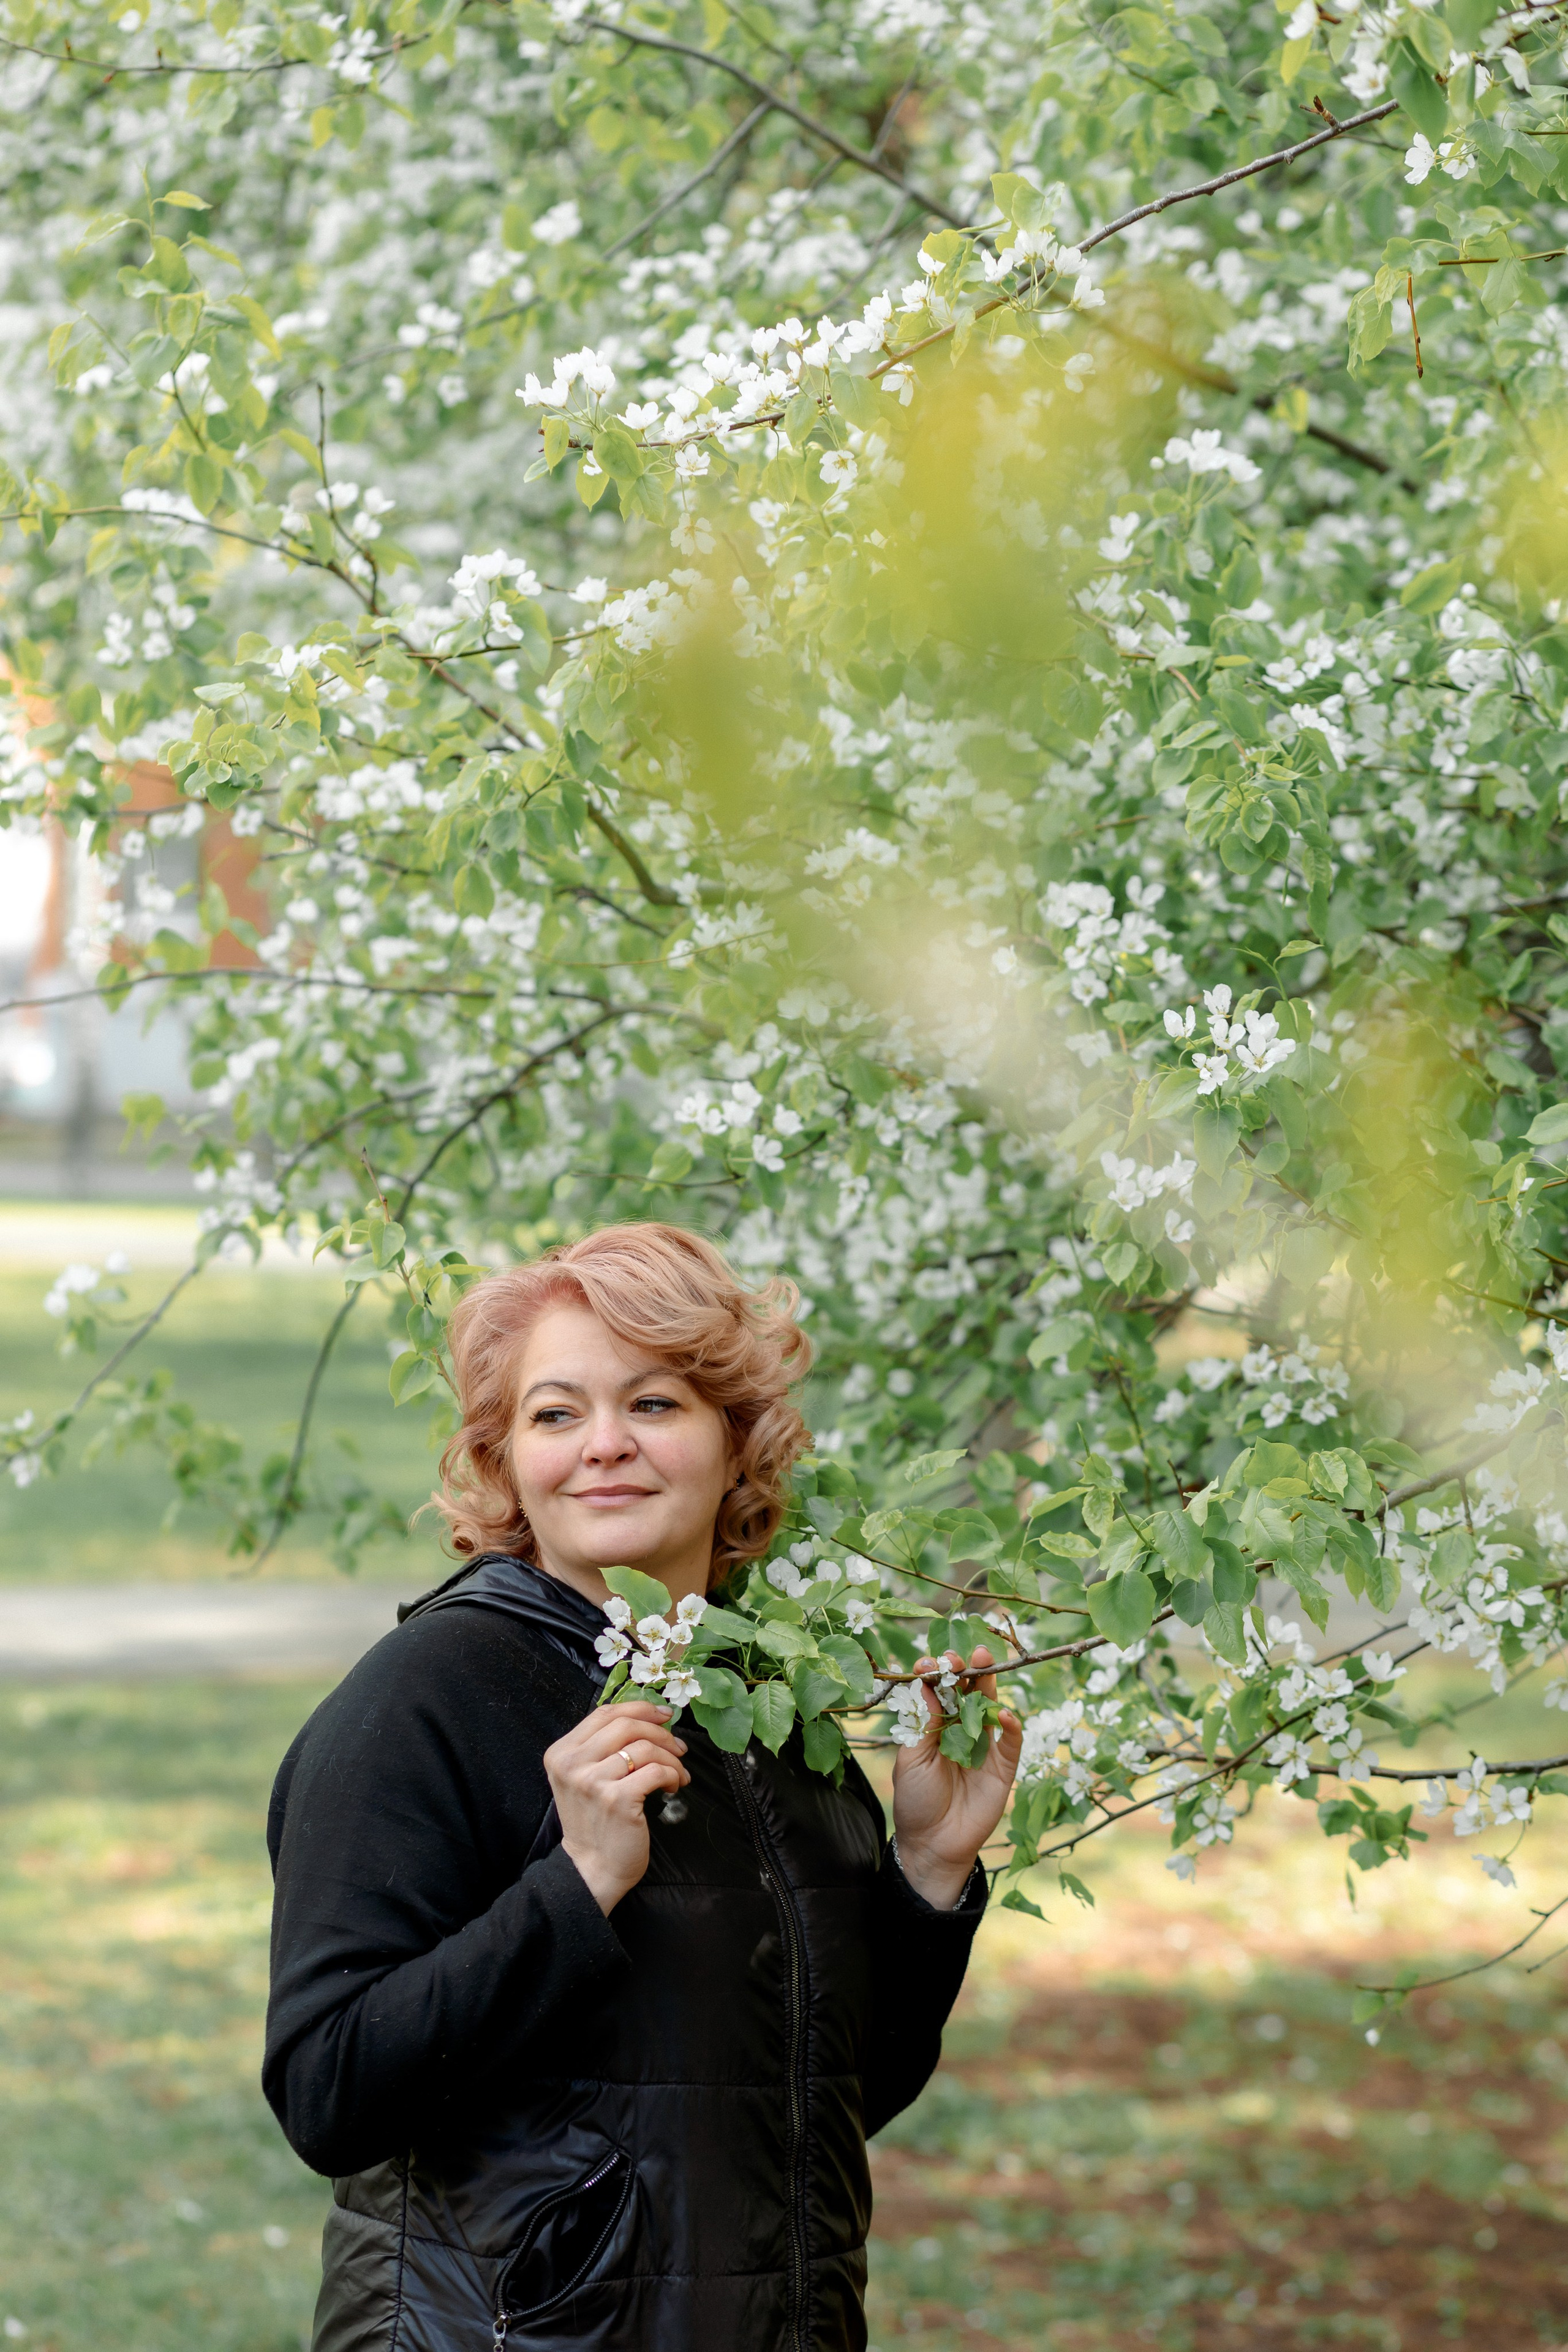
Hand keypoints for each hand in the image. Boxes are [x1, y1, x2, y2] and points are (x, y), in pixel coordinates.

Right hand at [544, 1700, 689, 1914]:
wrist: (592, 1869)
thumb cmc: (595, 1822)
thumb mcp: (584, 1778)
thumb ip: (602, 1748)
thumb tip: (650, 1718)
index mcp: (561, 1753)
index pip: (605, 1713)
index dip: (639, 1708)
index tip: (663, 1716)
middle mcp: (572, 1764)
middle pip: (626, 1725)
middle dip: (661, 1732)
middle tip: (678, 1747)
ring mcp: (593, 1782)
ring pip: (645, 1747)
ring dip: (671, 1757)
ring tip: (678, 1773)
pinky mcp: (617, 1799)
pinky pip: (656, 1770)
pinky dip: (673, 1774)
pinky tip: (674, 1786)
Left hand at [891, 1647, 1021, 1910]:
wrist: (933, 1844)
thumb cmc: (916, 1800)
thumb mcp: (912, 1758)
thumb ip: (924, 1723)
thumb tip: (927, 1683)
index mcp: (934, 1726)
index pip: (939, 1691)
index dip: (936, 1674)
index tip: (928, 1662)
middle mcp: (960, 1730)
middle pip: (967, 1692)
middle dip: (966, 1670)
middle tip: (964, 1655)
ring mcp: (983, 1747)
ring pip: (990, 1707)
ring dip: (990, 1684)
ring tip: (986, 1663)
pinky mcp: (1003, 1767)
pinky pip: (1011, 1741)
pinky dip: (1010, 1725)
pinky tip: (1003, 1712)